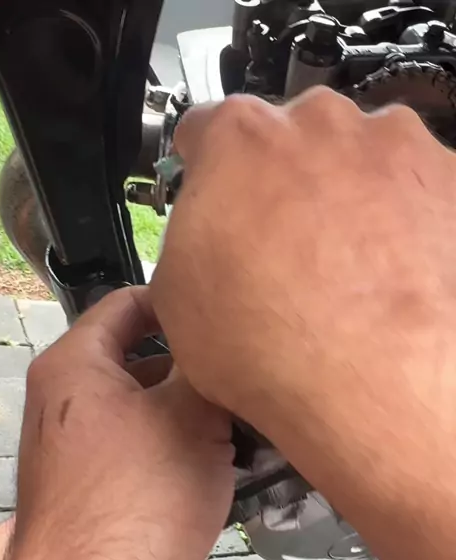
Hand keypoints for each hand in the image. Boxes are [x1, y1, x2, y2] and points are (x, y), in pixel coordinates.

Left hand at [13, 287, 234, 559]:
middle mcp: (67, 400)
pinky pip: (143, 454)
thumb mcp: (191, 418)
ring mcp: (78, 450)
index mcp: (75, 365)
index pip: (128, 303)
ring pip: (149, 413)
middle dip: (198, 370)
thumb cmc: (138, 496)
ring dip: (196, 418)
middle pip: (142, 361)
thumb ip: (209, 369)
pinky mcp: (95, 491)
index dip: (182, 302)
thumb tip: (225, 345)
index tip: (231, 314)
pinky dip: (181, 454)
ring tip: (254, 426)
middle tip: (252, 375)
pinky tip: (230, 470)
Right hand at [150, 87, 455, 522]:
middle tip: (281, 256)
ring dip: (347, 205)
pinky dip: (403, 226)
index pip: (207, 133)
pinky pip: (416, 194)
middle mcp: (320, 127)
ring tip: (343, 279)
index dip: (206, 174)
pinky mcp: (451, 184)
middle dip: (282, 190)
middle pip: (290, 144)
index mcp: (240, 140)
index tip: (215, 200)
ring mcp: (395, 150)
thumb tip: (202, 248)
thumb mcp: (178, 302)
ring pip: (359, 164)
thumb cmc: (283, 349)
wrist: (378, 386)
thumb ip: (188, 245)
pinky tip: (388, 280)